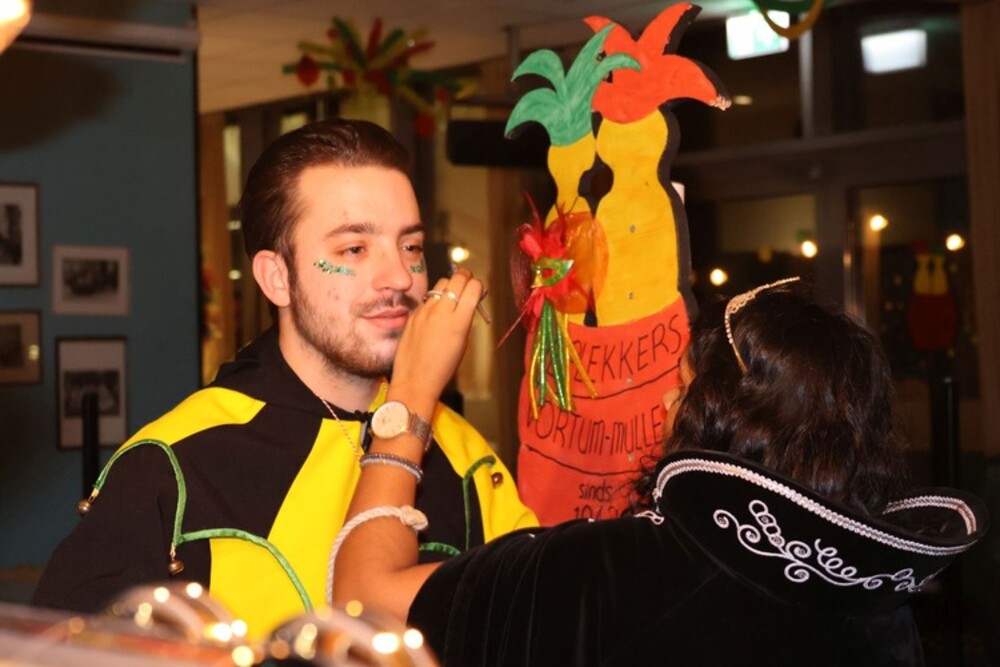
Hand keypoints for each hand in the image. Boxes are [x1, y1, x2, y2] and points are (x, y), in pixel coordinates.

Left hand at [389, 269, 483, 416]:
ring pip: (441, 283)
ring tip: (451, 298)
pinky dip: (434, 300)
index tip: (478, 290)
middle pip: (458, 277)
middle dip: (466, 278)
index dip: (478, 286)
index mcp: (458, 321)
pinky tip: (435, 313)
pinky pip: (427, 298)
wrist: (415, 380)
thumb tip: (469, 301)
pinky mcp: (413, 313)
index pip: (473, 287)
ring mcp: (424, 310)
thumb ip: (466, 319)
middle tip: (467, 284)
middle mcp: (441, 311)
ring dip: (449, 286)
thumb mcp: (463, 343)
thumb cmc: (442, 368)